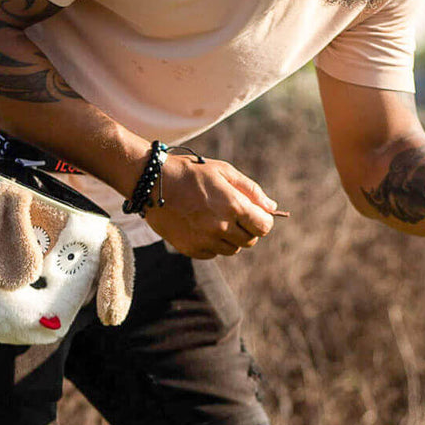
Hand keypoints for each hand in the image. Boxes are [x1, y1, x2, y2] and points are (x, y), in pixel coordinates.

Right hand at [143, 154, 279, 258]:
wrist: (152, 184)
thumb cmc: (190, 173)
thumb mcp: (224, 171)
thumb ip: (251, 190)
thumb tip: (272, 207)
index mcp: (233, 205)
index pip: (264, 226)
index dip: (263, 221)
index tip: (257, 215)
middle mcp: (221, 227)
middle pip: (250, 241)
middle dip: (248, 229)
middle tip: (234, 215)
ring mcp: (205, 241)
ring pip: (232, 249)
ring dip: (230, 237)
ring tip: (216, 219)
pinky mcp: (192, 249)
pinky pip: (213, 253)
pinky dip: (212, 244)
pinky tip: (201, 226)